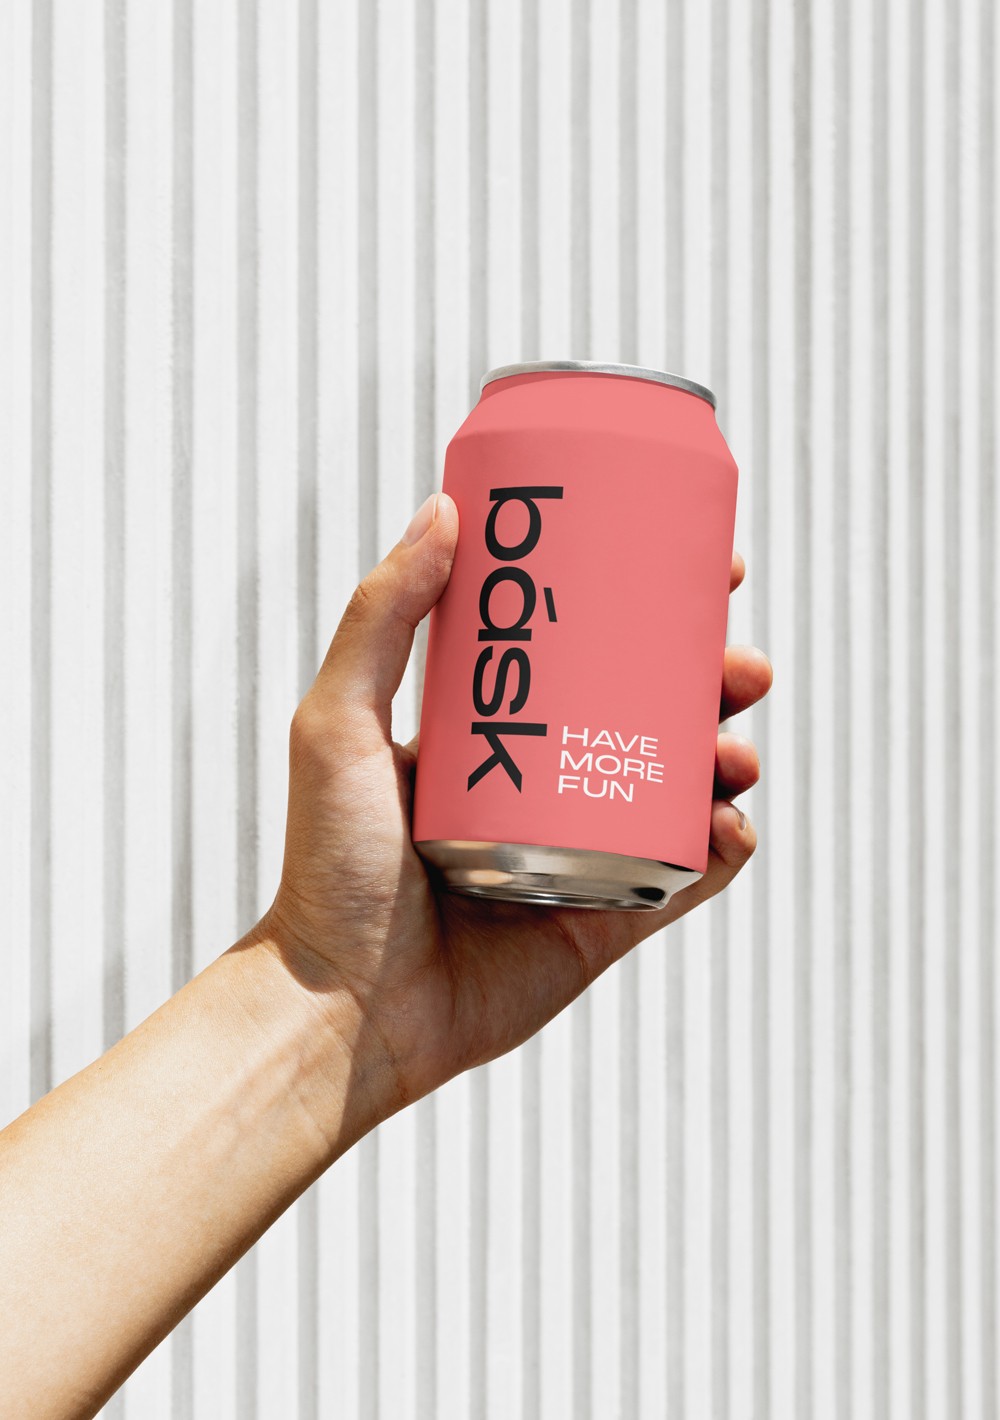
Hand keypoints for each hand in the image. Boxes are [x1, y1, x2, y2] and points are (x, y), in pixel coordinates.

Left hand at [258, 492, 772, 1132]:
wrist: (344, 1009)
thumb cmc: (327, 865)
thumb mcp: (339, 723)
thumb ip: (380, 618)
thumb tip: (446, 507)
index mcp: (498, 731)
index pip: (590, 651)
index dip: (654, 608)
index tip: (705, 567)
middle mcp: (547, 783)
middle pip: (655, 712)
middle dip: (713, 679)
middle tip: (744, 661)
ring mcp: (584, 851)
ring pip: (684, 787)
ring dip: (731, 754)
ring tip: (738, 741)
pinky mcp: (609, 921)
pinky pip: (688, 877)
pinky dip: (725, 847)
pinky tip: (732, 820)